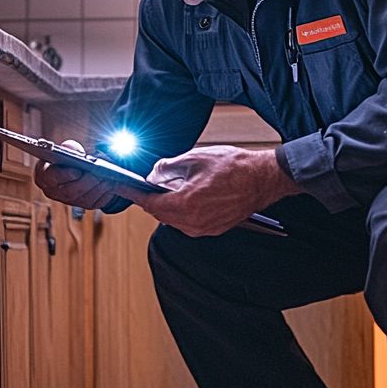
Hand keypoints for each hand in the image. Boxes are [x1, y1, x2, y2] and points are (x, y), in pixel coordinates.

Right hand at [33, 139, 127, 209]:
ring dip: (97, 188)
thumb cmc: (69, 158)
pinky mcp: (83, 205)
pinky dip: (104, 194)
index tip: (77, 171)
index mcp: (44, 176)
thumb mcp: (68, 150)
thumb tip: (70, 147)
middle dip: (85, 182)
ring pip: (84, 199)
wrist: (77, 168)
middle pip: (69, 191)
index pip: (51, 177)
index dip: (64, 175)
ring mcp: (69, 201)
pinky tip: (111, 185)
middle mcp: (54, 192)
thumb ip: (69, 148)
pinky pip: (94, 202)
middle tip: (98, 174)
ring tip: (108, 178)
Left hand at [134, 145, 300, 236]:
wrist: (263, 179)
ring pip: (174, 221)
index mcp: (186, 204)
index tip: (122, 188)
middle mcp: (193, 222)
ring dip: (166, 207)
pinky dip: (181, 212)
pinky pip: (188, 224)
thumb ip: (168, 167)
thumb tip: (153, 173)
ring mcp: (204, 228)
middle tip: (143, 186)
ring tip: (165, 190)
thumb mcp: (195, 158)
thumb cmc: (235, 167)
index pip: (149, 203)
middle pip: (160, 214)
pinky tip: (185, 198)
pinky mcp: (214, 229)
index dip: (133, 194)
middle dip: (150, 200)